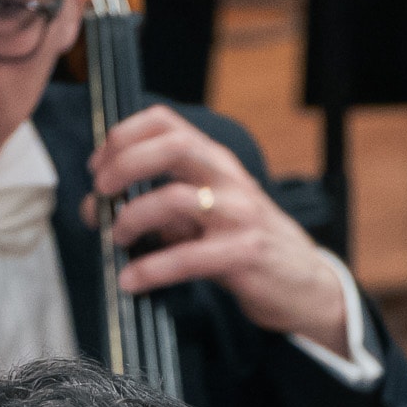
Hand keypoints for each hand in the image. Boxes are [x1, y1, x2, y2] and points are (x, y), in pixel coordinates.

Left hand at [86, 106, 349, 353]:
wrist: (308, 285)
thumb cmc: (250, 246)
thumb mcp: (209, 215)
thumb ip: (162, 208)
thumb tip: (100, 209)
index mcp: (217, 162)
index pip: (165, 122)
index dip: (122, 136)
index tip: (98, 165)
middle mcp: (230, 179)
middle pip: (170, 146)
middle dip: (123, 163)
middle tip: (101, 190)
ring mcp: (240, 215)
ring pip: (173, 199)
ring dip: (131, 217)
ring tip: (116, 238)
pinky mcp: (244, 254)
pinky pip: (187, 257)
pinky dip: (150, 269)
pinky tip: (130, 280)